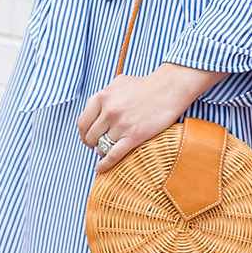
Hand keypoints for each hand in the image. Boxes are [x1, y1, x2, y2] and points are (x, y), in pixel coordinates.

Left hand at [78, 63, 226, 171]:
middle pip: (91, 136)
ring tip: (106, 150)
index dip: (83, 133)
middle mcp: (109, 111)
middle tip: (96, 145)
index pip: (83, 122)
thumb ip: (102, 96)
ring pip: (103, 146)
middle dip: (92, 143)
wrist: (168, 89)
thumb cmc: (144, 86)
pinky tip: (99, 168)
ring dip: (103, 150)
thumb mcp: (117, 84)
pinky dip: (104, 164)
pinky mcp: (134, 136)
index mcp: (102, 97)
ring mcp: (121, 124)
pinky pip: (113, 155)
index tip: (87, 137)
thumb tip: (91, 111)